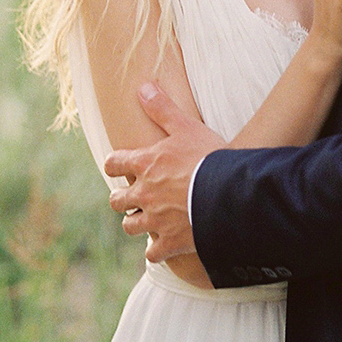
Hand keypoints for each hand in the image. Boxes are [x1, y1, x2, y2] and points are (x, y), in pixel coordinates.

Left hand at [105, 84, 225, 262]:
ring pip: (130, 226)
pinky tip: (163, 246)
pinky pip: (152, 254)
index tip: (119, 164)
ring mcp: (154, 221)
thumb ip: (162, 108)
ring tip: (145, 219)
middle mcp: (143, 194)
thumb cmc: (208, 157)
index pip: (114, 163)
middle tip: (132, 196)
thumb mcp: (186, 126)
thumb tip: (142, 87)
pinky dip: (156, 250)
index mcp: (145, 164)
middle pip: (117, 200)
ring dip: (135, 222)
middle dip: (122, 198)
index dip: (115, 163)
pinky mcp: (169, 243)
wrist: (228, 195)